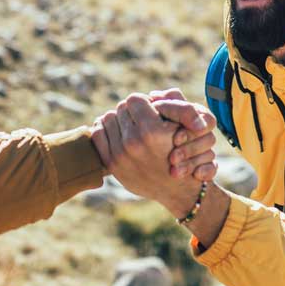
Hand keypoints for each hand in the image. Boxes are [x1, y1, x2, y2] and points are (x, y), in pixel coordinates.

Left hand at [91, 94, 208, 217]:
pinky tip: (117, 133)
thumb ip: (173, 103)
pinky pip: (98, 133)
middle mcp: (134, 142)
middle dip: (131, 111)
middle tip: (141, 119)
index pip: (135, 99)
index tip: (150, 109)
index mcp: (152, 131)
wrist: (177, 190)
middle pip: (121, 107)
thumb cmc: (184, 153)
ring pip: (108, 118)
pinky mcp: (111, 164)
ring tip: (130, 126)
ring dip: (118, 119)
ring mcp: (120, 154)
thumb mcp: (186, 127)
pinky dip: (106, 130)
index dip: (144, 102)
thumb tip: (151, 96)